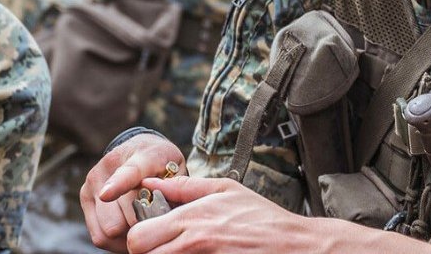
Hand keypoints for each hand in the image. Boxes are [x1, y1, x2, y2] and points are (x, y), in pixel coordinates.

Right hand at [79, 134, 186, 252]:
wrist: (141, 148)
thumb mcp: (178, 169)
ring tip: (144, 228)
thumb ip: (176, 190)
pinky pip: (99, 236)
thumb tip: (168, 215)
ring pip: (108, 230)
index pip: (129, 172)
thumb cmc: (163, 163)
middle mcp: (110, 167)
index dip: (118, 184)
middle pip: (120, 216)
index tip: (107, 194)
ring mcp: (93, 183)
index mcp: (141, 156)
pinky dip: (117, 241)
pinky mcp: (84, 197)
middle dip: (141, 227)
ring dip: (128, 236)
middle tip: (156, 227)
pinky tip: (131, 231)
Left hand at [124, 176, 313, 253]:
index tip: (153, 235)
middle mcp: (192, 243)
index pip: (138, 237)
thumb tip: (153, 182)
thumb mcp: (226, 190)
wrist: (292, 245)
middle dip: (148, 252)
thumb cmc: (261, 218)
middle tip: (164, 247)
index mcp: (192, 218)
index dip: (141, 238)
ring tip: (186, 250)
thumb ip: (185, 187)